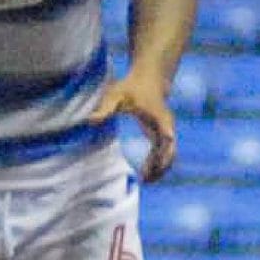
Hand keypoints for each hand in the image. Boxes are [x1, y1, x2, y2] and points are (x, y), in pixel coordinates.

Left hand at [93, 67, 176, 181]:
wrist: (149, 78)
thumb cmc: (130, 86)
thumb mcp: (115, 95)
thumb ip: (104, 108)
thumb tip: (90, 121)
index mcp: (158, 115)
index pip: (166, 132)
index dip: (166, 144)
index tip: (162, 159)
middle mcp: (167, 125)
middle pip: (170, 149)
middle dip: (161, 165)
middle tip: (145, 180)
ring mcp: (167, 129)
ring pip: (170, 154)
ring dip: (161, 168)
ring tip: (145, 181)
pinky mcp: (164, 133)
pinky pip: (164, 152)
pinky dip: (158, 163)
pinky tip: (146, 173)